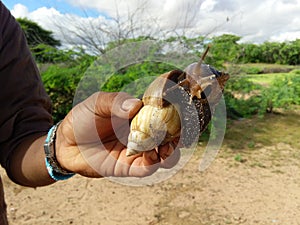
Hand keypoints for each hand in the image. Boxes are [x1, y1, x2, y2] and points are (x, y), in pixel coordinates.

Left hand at [55, 92, 179, 177]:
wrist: (66, 143)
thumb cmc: (82, 118)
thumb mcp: (97, 103)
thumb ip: (115, 102)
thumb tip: (136, 105)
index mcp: (137, 115)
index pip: (162, 114)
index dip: (174, 114)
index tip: (182, 113)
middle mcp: (141, 133)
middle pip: (168, 136)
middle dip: (177, 136)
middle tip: (177, 135)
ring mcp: (137, 151)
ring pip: (163, 155)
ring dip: (170, 153)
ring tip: (166, 149)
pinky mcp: (128, 167)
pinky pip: (147, 168)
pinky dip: (154, 163)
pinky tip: (150, 157)